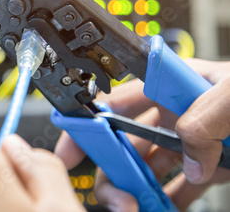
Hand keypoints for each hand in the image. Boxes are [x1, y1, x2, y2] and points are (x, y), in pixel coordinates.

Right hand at [55, 59, 229, 210]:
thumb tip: (188, 158)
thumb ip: (205, 117)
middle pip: (125, 140)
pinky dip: (165, 202)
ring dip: (137, 190)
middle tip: (116, 195)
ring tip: (136, 209)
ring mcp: (192, 143)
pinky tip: (159, 211)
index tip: (73, 144)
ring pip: (148, 168)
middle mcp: (176, 112)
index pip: (119, 99)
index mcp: (174, 83)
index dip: (90, 120)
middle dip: (112, 167)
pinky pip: (178, 188)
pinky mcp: (210, 168)